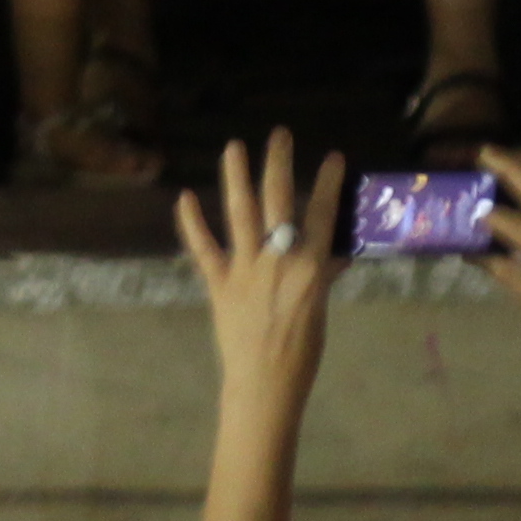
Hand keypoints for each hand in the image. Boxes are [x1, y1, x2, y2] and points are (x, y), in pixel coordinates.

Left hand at [174, 132, 348, 417]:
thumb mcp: (321, 311)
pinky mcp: (219, 283)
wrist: (266, 385)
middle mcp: (278, 259)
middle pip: (279, 201)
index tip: (334, 156)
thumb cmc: (301, 353)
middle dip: (279, 163)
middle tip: (279, 135)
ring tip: (233, 147)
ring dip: (236, 177)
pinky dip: (192, 222)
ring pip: (240, 213)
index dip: (329, 184)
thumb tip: (335, 254)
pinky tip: (185, 197)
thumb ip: (323, 276)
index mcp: (311, 268)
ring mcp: (246, 269)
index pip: (323, 215)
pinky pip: (203, 248)